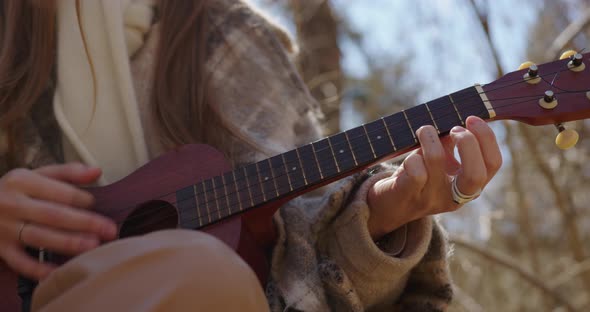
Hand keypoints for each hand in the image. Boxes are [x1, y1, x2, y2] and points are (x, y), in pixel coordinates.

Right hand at [0, 163, 116, 279]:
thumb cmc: (14, 191)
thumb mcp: (35, 174)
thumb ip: (67, 172)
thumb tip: (96, 172)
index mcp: (22, 181)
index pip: (58, 191)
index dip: (81, 199)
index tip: (97, 204)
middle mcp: (12, 204)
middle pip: (53, 215)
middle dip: (84, 223)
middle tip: (109, 230)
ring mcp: (5, 229)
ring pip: (40, 237)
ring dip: (68, 243)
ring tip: (93, 246)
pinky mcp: (0, 249)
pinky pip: (21, 262)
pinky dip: (39, 269)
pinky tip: (60, 272)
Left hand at [367, 116, 501, 239]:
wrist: (388, 205)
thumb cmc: (417, 176)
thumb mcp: (440, 161)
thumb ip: (452, 143)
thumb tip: (459, 116)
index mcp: (469, 188)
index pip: (493, 164)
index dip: (486, 138)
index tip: (471, 119)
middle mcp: (454, 197)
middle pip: (476, 174)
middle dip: (468, 143)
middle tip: (454, 128)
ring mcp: (431, 199)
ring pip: (436, 161)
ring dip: (430, 137)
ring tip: (424, 131)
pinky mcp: (409, 195)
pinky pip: (415, 170)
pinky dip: (412, 156)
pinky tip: (410, 157)